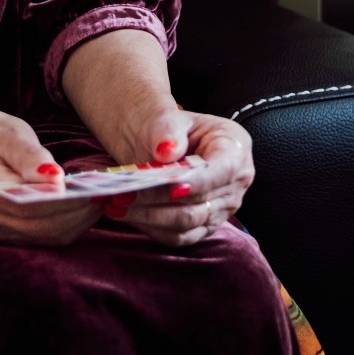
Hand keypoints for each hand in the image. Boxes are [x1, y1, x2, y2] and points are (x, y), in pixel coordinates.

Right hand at [0, 109, 102, 246]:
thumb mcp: (6, 131)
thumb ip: (28, 154)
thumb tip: (56, 179)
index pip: (28, 205)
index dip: (63, 203)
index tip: (92, 191)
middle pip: (40, 226)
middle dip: (76, 213)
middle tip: (105, 195)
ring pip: (45, 237)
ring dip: (76, 222)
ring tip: (99, 200)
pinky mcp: (5, 238)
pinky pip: (42, 238)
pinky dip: (66, 224)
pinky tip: (83, 207)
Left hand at [104, 108, 254, 247]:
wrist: (164, 144)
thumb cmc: (172, 129)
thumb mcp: (171, 117)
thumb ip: (169, 130)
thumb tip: (166, 151)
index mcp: (235, 150)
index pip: (221, 171)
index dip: (196, 181)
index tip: (166, 182)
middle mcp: (234, 186)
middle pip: (200, 203)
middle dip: (159, 199)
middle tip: (124, 194)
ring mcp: (221, 211)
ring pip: (187, 223)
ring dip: (150, 216)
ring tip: (118, 204)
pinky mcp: (203, 228)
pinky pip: (178, 236)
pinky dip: (152, 227)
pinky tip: (128, 214)